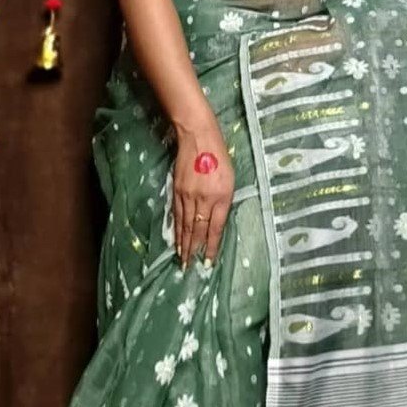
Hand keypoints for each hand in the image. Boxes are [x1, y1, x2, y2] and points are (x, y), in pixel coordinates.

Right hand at [173, 127, 234, 269]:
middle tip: (189, 268)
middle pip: (197, 230)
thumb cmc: (220, 157)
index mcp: (221, 196)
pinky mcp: (177, 190)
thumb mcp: (230, 180)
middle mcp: (204, 199)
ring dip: (183, 244)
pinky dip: (176, 229)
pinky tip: (176, 238)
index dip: (210, 246)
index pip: (215, 228)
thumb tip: (216, 222)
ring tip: (181, 259)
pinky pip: (177, 215)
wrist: (198, 138)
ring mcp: (188, 195)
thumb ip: (224, 202)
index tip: (207, 262)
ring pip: (185, 225)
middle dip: (194, 251)